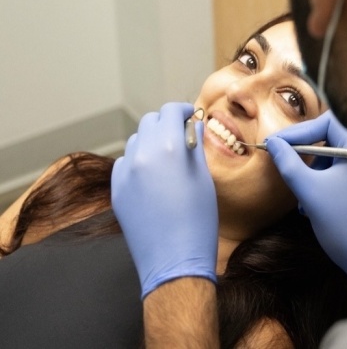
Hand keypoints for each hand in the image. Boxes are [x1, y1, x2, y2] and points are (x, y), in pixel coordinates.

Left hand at [111, 102, 217, 298]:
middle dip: (166, 122)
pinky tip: (151, 176)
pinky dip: (138, 161)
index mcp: (168, 148)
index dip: (182, 110)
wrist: (174, 260)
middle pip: (150, 121)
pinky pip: (125, 163)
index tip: (190, 115)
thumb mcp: (204, 179)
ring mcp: (125, 173)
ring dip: (151, 140)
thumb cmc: (198, 220)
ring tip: (167, 157)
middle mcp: (142, 155)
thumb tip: (192, 127)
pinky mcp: (116, 190)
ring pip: (136, 141)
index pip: (170, 111)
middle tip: (180, 134)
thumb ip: (195, 147)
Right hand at [265, 110, 346, 294]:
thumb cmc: (343, 225)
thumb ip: (288, 163)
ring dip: (311, 173)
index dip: (298, 131)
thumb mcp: (309, 191)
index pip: (327, 123)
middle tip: (285, 165)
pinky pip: (340, 176)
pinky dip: (322, 184)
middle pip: (329, 140)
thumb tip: (272, 142)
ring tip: (302, 195)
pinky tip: (313, 205)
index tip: (276, 144)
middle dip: (304, 155)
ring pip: (332, 160)